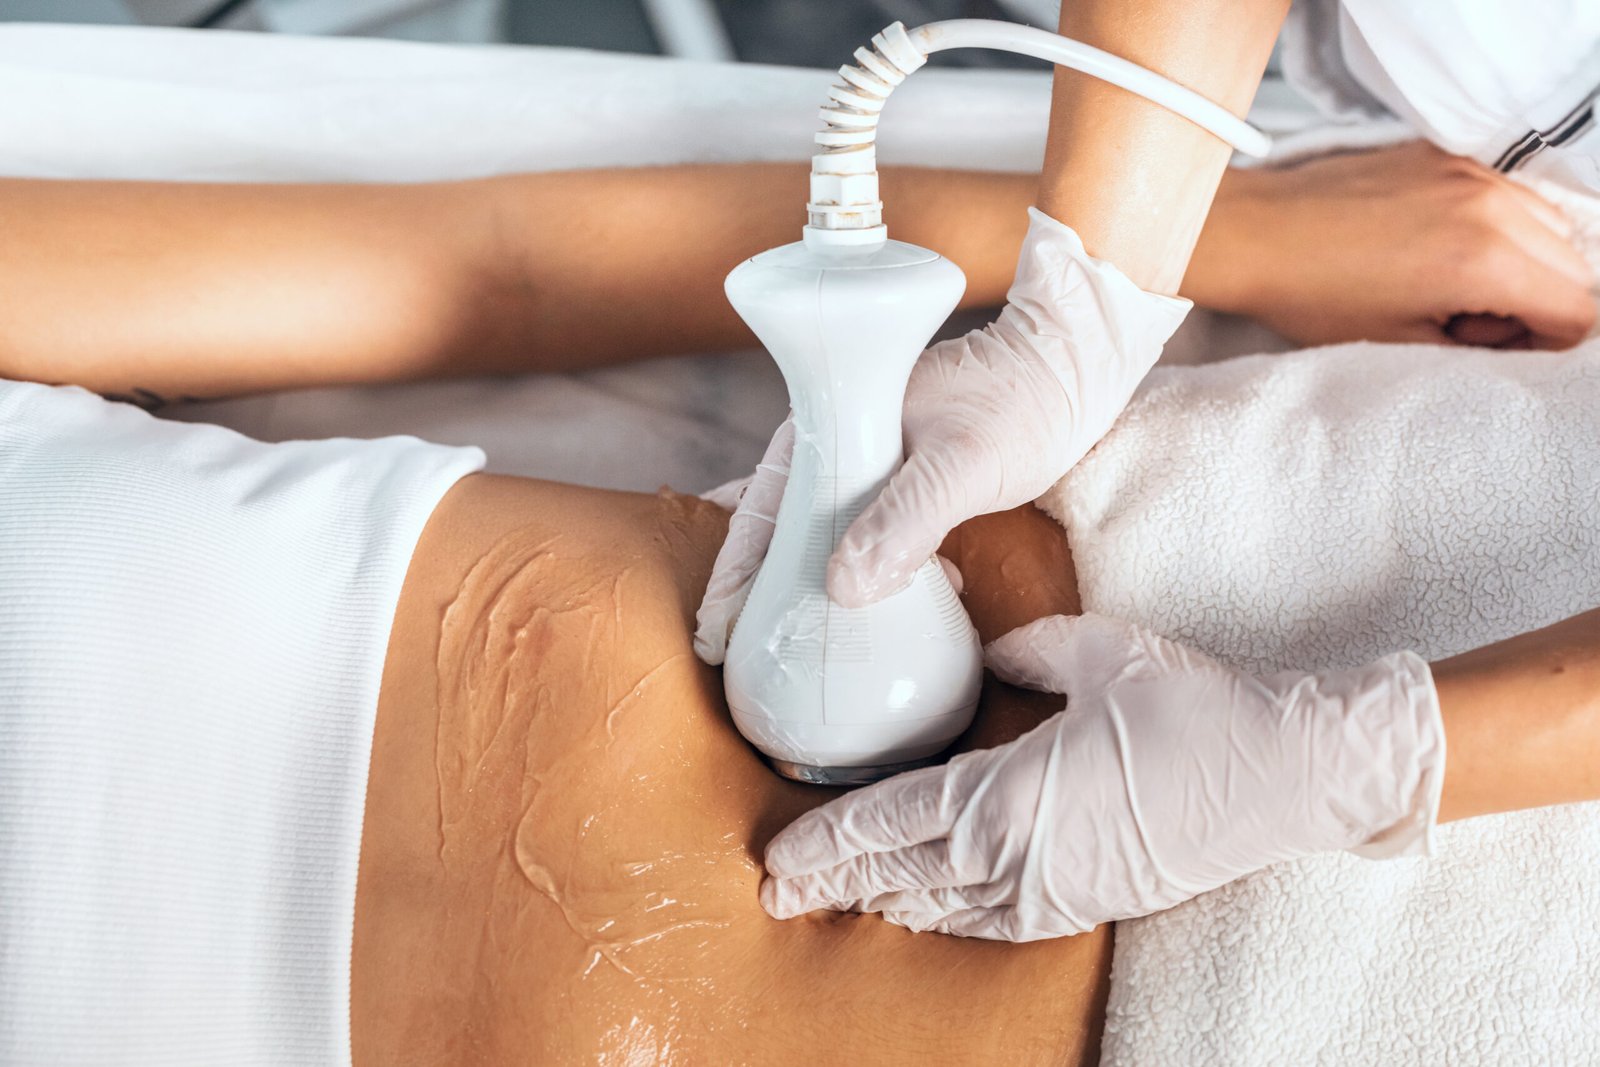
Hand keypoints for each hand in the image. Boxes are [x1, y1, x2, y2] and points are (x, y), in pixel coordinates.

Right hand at [692, 208, 1190, 657]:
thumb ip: (906, 520)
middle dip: (760, 589)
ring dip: (813, 586)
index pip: (763, 506)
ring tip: (798, 644)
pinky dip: (869, 575)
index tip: (715, 630)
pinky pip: (873, 536)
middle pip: (784, 527)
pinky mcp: (911, 484)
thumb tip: (842, 587)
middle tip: (740, 651)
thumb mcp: (964, 464)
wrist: (1075, 369)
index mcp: (834, 424)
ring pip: (826, 535)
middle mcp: (843, 444)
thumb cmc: (1022, 399)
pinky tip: (884, 612)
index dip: (735, 570)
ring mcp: (876, 465)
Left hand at [759, 614, 1445, 941]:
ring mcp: (1050, 891)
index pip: (886, 822)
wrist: (1286, 775)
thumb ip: (1026, 651)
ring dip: (880, 902)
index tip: (777, 851)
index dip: (826, 839)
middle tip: (775, 890)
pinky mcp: (1084, 905)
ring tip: (833, 902)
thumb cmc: (1195, 709)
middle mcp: (1014, 857)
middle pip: (897, 874)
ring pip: (939, 907)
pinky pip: (992, 924)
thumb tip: (989, 652)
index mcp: (1005, 795)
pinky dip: (943, 919)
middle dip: (831, 883)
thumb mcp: (1097, 652)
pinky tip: (921, 913)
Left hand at [1188, 142, 1595, 348]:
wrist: (1255, 235)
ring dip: (1524, 260)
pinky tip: (1436, 247)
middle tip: (1465, 321)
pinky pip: (1507, 192)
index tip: (1498, 348)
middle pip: (1575, 262)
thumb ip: (1483, 347)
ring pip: (1549, 222)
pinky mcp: (1446, 155)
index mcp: (1483, 259)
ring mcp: (1470, 172)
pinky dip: (1496, 225)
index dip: (1547, 341)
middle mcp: (1490, 204)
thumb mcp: (1404, 343)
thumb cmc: (1313, 295)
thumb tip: (1524, 340)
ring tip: (1449, 284)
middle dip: (1538, 302)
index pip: (1579, 306)